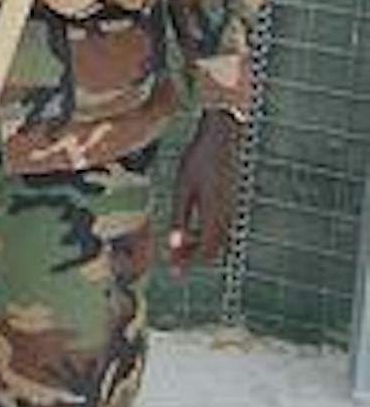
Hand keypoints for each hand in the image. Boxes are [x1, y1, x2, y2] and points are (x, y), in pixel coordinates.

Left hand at [167, 109, 242, 273]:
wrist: (223, 136)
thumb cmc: (199, 159)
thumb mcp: (183, 188)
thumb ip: (180, 218)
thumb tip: (174, 246)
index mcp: (216, 214)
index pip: (207, 251)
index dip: (190, 262)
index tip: (173, 269)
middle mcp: (229, 215)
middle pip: (214, 249)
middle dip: (194, 258)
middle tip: (173, 263)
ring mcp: (233, 208)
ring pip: (219, 240)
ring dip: (200, 247)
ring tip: (178, 248)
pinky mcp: (232, 201)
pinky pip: (221, 228)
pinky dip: (206, 235)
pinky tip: (191, 230)